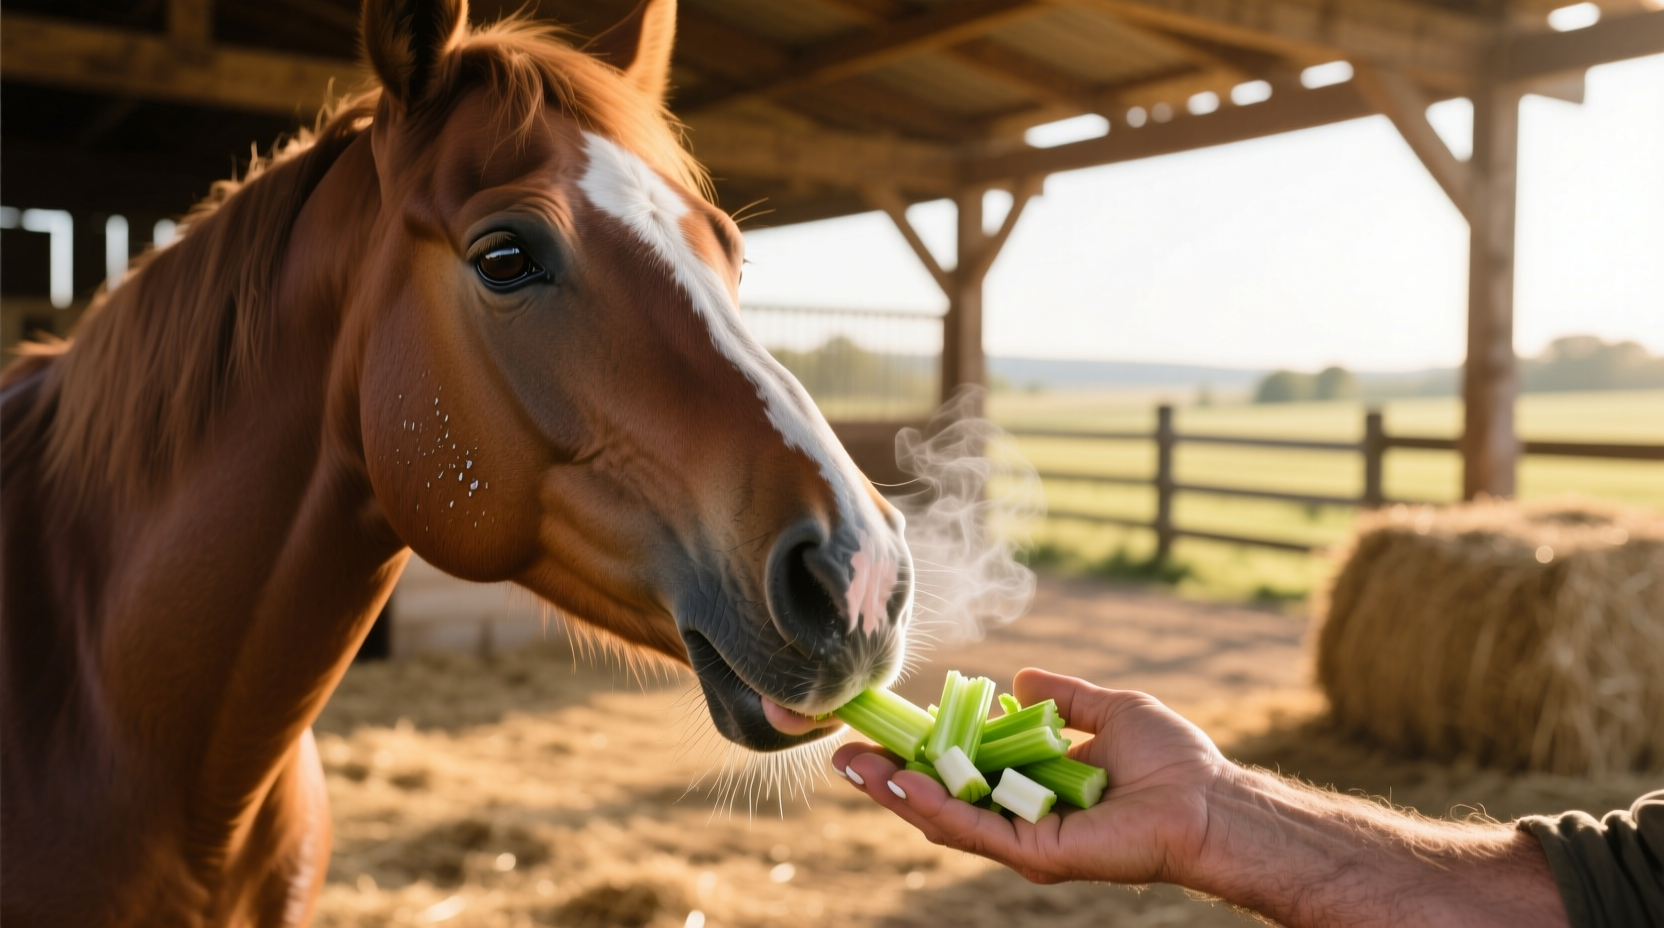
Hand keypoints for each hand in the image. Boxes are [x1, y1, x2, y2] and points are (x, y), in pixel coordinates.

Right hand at [831, 668, 1229, 885]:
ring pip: (945, 817)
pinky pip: (974, 829)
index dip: (921, 750)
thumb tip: (1016, 681)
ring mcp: (1024, 841)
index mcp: (1033, 787)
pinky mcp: (1034, 854)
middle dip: (889, 776)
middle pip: (940, 798)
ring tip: (853, 765)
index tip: (883, 727)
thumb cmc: (1171, 760)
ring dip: (896, 790)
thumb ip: (1061, 697)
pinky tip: (902, 780)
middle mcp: (1021, 819)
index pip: (964, 770)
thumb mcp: (1107, 710)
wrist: (1209, 801)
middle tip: (844, 751)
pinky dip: (934, 805)